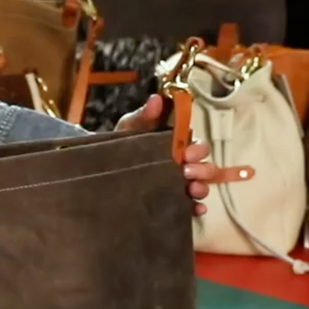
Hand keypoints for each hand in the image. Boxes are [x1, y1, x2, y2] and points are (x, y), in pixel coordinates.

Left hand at [115, 93, 223, 216]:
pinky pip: (191, 206)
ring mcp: (179, 184)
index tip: (187, 152)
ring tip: (191, 189)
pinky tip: (196, 209)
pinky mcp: (173, 202)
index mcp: (176, 145)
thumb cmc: (123, 144)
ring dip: (201, 187)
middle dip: (202, 168)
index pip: (197, 145)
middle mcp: (183, 165)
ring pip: (201, 186)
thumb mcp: (130, 127)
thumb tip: (155, 99)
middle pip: (205, 166)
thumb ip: (143, 115)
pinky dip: (196, 208)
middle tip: (186, 171)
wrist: (104, 167)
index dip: (197, 148)